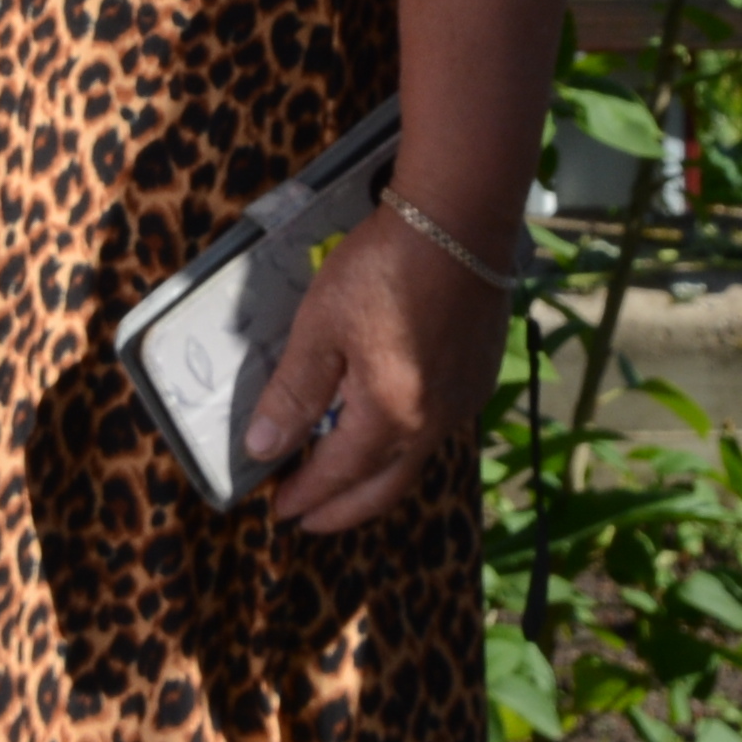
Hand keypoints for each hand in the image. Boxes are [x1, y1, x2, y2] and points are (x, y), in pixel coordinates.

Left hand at [238, 209, 509, 533]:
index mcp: (390, 414)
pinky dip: (404, 452)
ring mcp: (463, 402)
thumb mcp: (321, 326)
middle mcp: (433, 423)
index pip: (339, 475)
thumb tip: (262, 450)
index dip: (306, 496)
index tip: (277, 511)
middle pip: (383, 488)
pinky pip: (437, 435)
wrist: (460, 221)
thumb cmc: (382, 269)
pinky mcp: (479, 378)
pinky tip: (389, 436)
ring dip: (374, 484)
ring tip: (343, 486)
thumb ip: (293, 392)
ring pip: (414, 464)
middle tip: (307, 521)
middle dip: (341, 511)